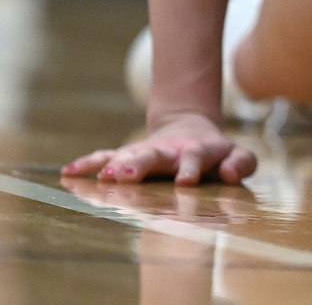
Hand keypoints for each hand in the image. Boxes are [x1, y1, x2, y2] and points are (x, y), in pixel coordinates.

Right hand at [60, 112, 258, 184]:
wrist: (191, 130)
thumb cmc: (217, 154)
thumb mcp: (238, 155)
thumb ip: (241, 163)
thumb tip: (229, 174)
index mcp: (198, 153)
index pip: (195, 159)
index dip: (191, 169)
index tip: (185, 182)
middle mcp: (168, 151)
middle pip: (154, 156)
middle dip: (140, 165)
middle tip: (126, 177)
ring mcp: (145, 152)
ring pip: (128, 157)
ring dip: (114, 167)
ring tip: (101, 178)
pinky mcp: (127, 156)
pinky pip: (106, 157)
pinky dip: (88, 164)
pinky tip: (69, 173)